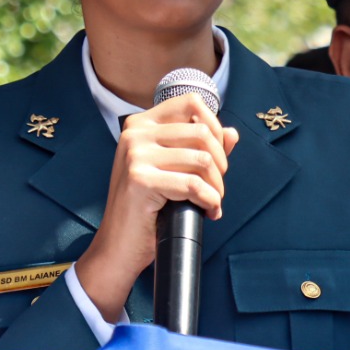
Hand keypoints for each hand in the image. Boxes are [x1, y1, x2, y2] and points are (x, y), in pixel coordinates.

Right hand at [72, 93, 238, 320]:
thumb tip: (232, 134)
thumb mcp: (171, 171)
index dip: (215, 126)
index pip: (191, 102)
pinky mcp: (140, 179)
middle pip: (202, 132)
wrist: (118, 246)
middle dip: (220, 163)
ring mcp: (135, 155)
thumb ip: (199, 148)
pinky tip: (208, 211)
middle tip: (215, 187)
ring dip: (217, 186)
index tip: (216, 156)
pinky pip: (193, 185)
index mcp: (140, 124)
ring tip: (211, 202)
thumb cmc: (145, 209)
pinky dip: (209, 200)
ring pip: (202, 159)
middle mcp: (135, 133)